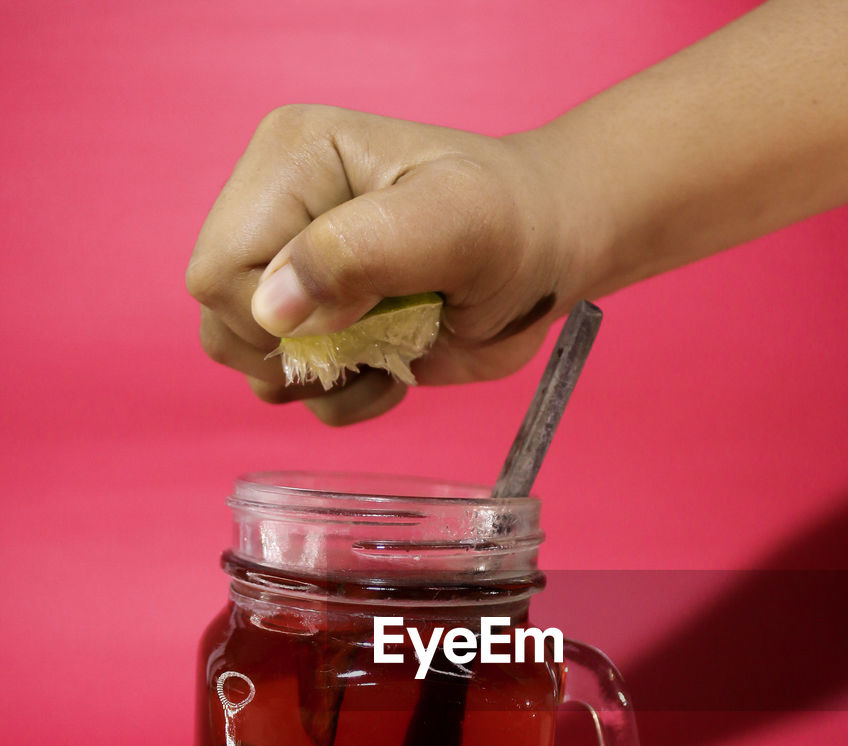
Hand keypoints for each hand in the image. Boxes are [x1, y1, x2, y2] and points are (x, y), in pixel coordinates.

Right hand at [186, 105, 570, 424]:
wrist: (550, 255)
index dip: (276, 318)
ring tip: (391, 348)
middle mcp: (276, 217)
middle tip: (378, 334)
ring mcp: (295, 276)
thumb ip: (360, 253)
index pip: (217, 271)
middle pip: (221, 324)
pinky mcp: (320, 326)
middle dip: (300, 354)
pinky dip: (344, 399)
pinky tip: (394, 365)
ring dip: (324, 382)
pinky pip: (293, 392)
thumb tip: (273, 310)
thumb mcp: (454, 222)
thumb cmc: (513, 221)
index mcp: (288, 163)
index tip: (356, 315)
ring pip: (251, 366)